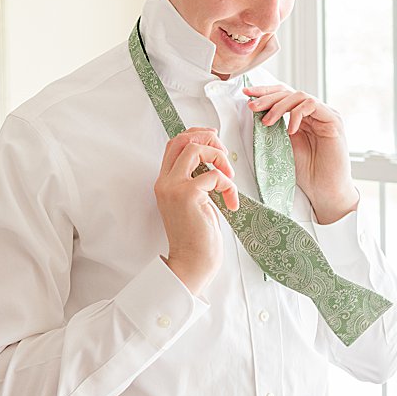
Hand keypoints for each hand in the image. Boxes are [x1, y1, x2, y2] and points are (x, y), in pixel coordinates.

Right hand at [154, 126, 237, 293]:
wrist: (192, 262)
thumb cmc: (198, 235)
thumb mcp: (196, 201)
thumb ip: (197, 180)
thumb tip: (215, 159)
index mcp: (165, 182)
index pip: (174, 144)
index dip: (195, 134)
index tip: (216, 141)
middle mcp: (165, 182)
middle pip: (182, 139)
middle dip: (208, 138)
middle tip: (225, 156)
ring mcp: (174, 187)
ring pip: (195, 149)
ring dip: (219, 157)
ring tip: (229, 177)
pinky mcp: (188, 195)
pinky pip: (215, 175)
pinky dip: (229, 185)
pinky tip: (231, 204)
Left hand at [243, 85, 359, 222]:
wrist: (325, 190)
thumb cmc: (308, 172)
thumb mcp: (284, 145)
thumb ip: (275, 128)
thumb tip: (256, 113)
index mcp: (304, 117)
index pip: (284, 96)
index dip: (265, 92)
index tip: (247, 94)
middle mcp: (316, 113)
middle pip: (290, 92)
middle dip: (268, 97)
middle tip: (252, 106)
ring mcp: (326, 115)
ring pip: (300, 96)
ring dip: (279, 106)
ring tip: (267, 121)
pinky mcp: (334, 121)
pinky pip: (312, 105)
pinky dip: (297, 114)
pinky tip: (291, 130)